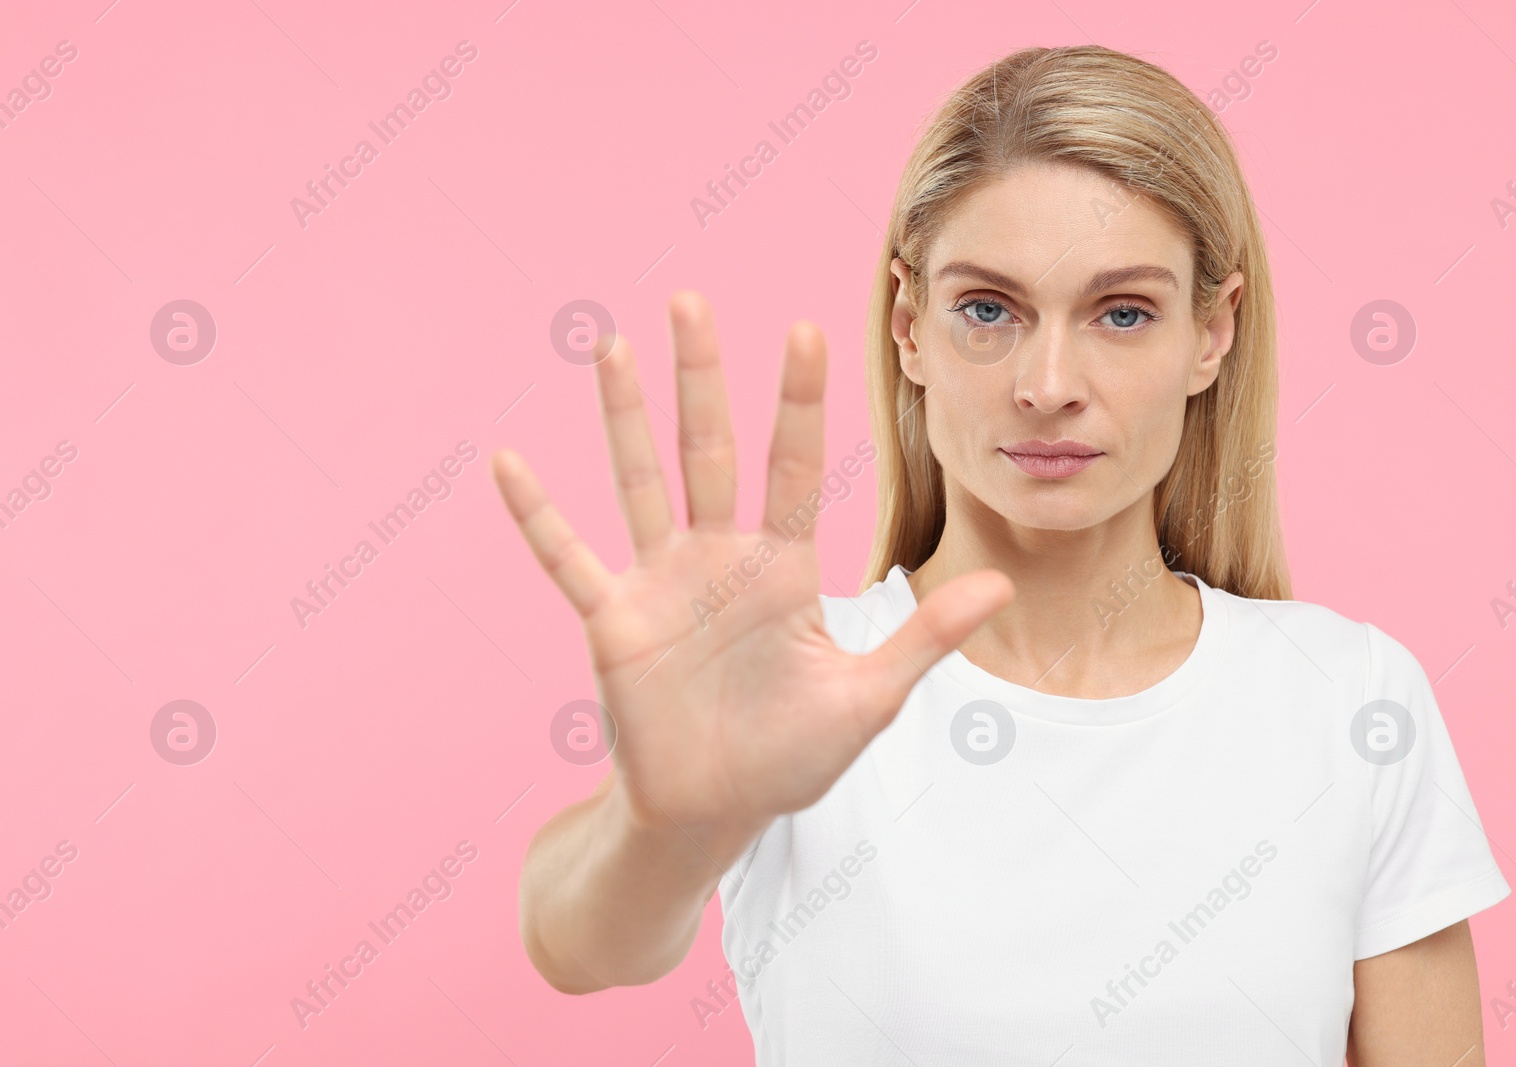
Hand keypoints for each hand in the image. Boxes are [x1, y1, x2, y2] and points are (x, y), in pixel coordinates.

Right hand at [492, 292, 1012, 856]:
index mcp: (781, 566)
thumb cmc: (790, 754)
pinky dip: (539, 515)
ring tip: (613, 345)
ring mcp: (661, 581)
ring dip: (626, 415)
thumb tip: (1005, 585)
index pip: (792, 464)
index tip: (805, 329)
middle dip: (703, 377)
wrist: (713, 811)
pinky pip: (570, 558)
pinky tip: (509, 462)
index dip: (797, 400)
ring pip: (641, 480)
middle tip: (692, 299)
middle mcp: (717, 556)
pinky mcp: (613, 620)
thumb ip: (924, 637)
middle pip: (710, 448)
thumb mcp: (867, 698)